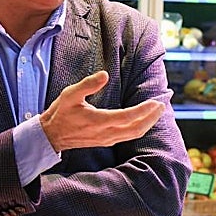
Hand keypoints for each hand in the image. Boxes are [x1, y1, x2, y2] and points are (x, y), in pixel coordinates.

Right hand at [38, 71, 170, 152]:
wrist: (52, 136)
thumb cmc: (61, 113)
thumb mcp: (70, 94)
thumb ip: (88, 84)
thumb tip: (105, 74)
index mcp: (98, 121)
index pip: (128, 117)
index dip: (144, 110)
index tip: (156, 101)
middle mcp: (106, 133)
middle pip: (137, 128)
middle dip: (152, 116)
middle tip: (163, 103)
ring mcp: (107, 139)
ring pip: (134, 134)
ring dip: (149, 122)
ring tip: (158, 110)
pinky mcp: (107, 141)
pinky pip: (129, 136)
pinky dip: (140, 127)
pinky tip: (145, 119)